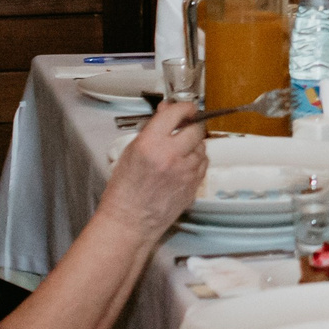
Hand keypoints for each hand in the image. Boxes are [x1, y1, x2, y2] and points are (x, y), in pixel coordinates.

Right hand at [96, 101, 207, 240]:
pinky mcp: (193, 186)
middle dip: (193, 125)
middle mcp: (170, 156)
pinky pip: (203, 165)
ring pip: (202, 148)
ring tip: (181, 149)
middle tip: (187, 125)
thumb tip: (166, 113)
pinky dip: (197, 161)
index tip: (187, 107)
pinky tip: (185, 165)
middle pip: (196, 129)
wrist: (130, 221)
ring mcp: (184, 172)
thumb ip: (151, 130)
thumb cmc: (124, 191)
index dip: (184, 107)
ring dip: (195, 144)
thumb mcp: (130, 152)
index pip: (176, 114)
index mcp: (151, 144)